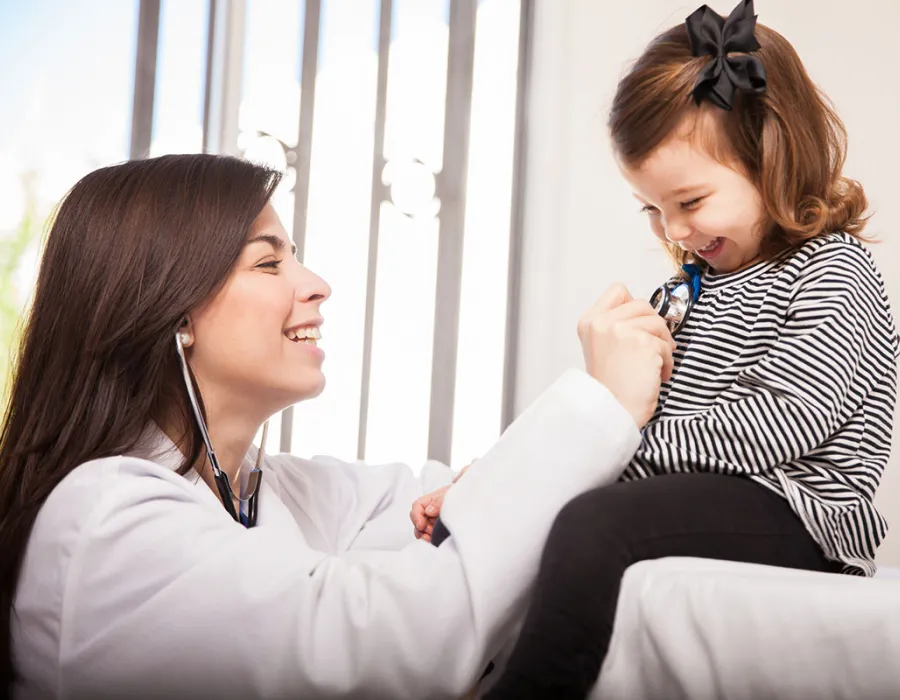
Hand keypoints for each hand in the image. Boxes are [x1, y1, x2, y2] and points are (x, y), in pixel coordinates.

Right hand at [410, 463, 472, 540]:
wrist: (478, 501)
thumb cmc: (466, 494)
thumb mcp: (453, 494)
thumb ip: (440, 500)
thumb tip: (428, 510)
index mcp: (433, 499)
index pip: (417, 505)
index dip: (416, 515)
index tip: (421, 525)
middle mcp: (433, 509)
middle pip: (418, 518)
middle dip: (420, 527)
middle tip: (428, 534)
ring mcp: (436, 519)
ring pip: (423, 528)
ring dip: (424, 534)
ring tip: (431, 538)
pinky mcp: (441, 528)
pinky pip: (430, 534)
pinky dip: (429, 538)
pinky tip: (434, 541)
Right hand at [577, 284, 674, 427]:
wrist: (612, 410)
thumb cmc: (611, 385)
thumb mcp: (600, 346)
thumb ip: (615, 324)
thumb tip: (647, 312)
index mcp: (589, 321)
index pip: (619, 291)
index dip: (633, 307)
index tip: (635, 328)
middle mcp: (602, 322)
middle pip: (643, 305)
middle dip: (653, 327)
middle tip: (651, 348)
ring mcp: (621, 330)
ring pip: (658, 322)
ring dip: (663, 345)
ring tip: (654, 364)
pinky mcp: (642, 342)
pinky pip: (666, 344)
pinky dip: (667, 362)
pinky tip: (657, 375)